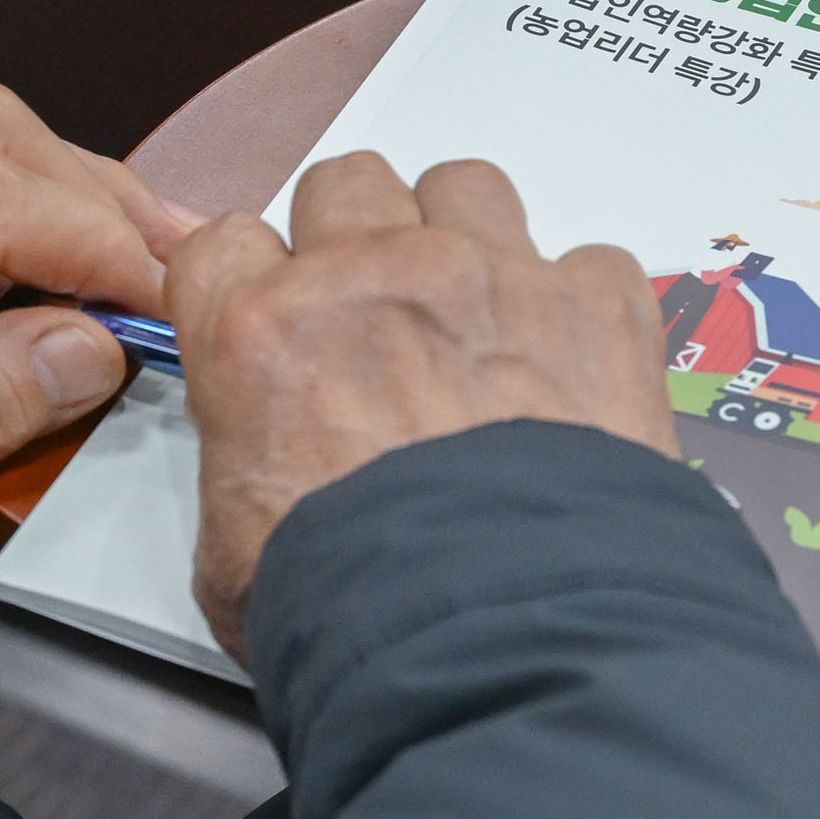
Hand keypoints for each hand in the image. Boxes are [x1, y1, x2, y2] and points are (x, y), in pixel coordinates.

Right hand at [166, 153, 674, 662]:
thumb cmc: (357, 606)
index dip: (254, 280)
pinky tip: (575, 366)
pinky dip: (583, 305)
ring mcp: (493, 277)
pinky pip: (590, 260)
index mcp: (265, 331)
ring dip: (467, 236)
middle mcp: (376, 277)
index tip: (278, 316)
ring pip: (465, 184)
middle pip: (348, 185)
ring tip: (482, 315)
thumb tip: (268, 477)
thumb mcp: (232, 552)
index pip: (226, 241)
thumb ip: (246, 466)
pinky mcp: (593, 305)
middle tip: (383, 315)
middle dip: (359, 241)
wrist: (494, 634)